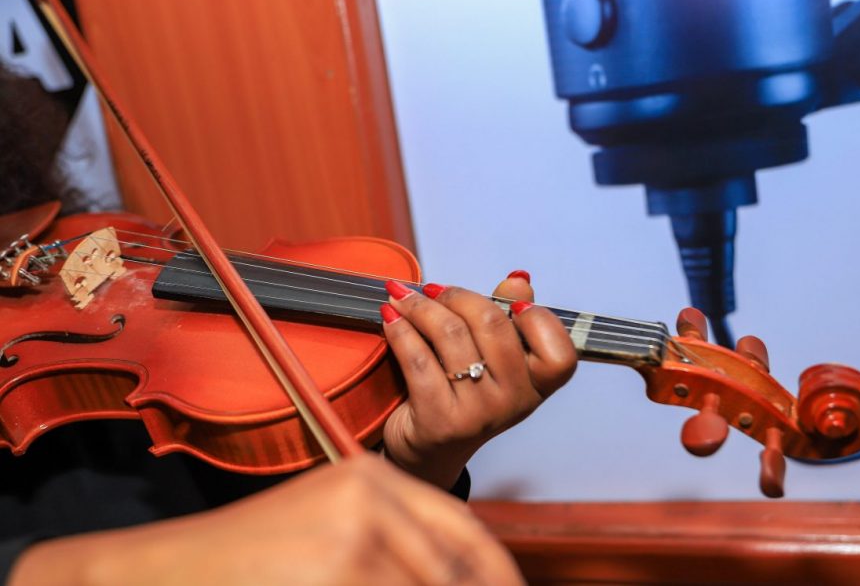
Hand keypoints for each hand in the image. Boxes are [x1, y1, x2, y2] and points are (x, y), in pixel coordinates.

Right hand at [9, 454, 522, 585]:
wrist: (170, 570)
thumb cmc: (249, 558)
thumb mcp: (330, 532)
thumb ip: (392, 546)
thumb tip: (455, 576)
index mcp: (372, 476)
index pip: (464, 532)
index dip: (496, 574)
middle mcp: (371, 495)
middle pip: (455, 570)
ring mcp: (355, 535)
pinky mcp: (338, 571)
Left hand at [381, 271, 576, 488]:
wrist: (429, 450)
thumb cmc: (463, 393)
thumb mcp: (493, 360)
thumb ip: (507, 317)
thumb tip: (518, 278)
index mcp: (536, 386)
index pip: (559, 354)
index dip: (539, 322)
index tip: (511, 304)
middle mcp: (513, 403)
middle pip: (493, 325)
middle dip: (457, 296)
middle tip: (433, 289)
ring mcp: (478, 414)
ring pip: (450, 335)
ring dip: (419, 306)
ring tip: (402, 297)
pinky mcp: (440, 421)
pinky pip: (418, 359)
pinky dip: (400, 330)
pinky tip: (390, 317)